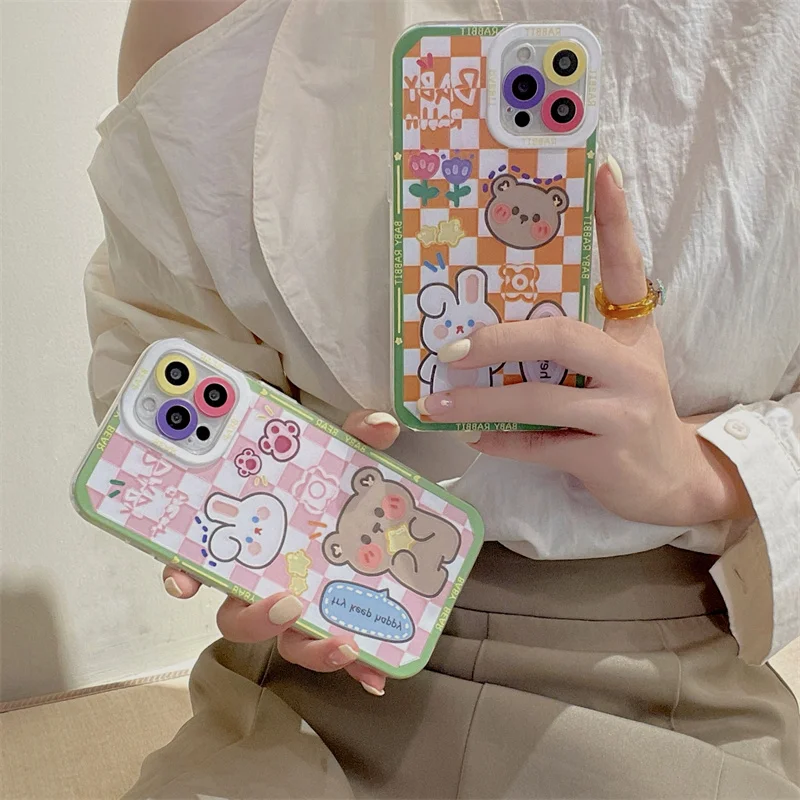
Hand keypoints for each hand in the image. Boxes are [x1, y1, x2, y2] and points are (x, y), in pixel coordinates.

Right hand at [162, 409, 399, 695]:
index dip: (182, 573)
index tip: (183, 584)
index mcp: (249, 536)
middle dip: (257, 618)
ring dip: (311, 649)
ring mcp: (297, 600)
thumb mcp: (335, 447)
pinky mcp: (332, 616)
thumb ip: (354, 432)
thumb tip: (382, 425)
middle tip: (289, 602)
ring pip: (285, 640)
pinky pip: (334, 646)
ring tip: (345, 643)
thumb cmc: (324, 472)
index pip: (199, 558)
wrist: (350, 487)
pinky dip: (352, 665)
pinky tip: (377, 675)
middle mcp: (262, 576)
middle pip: (239, 614)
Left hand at [418, 159, 752, 526]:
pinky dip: (501, 442)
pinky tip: (473, 437)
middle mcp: (633, 366)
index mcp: (633, 333)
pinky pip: (539, 445)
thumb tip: (496, 326)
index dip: (616, 219)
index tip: (604, 169)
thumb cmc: (631, 411)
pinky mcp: (607, 457)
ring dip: (480, 400)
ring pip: (540, 398)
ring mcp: (624, 413)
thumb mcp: (617, 366)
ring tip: (438, 401)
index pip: (626, 267)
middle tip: (449, 347)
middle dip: (497, 339)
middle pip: (560, 336)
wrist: (673, 479)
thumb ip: (574, 344)